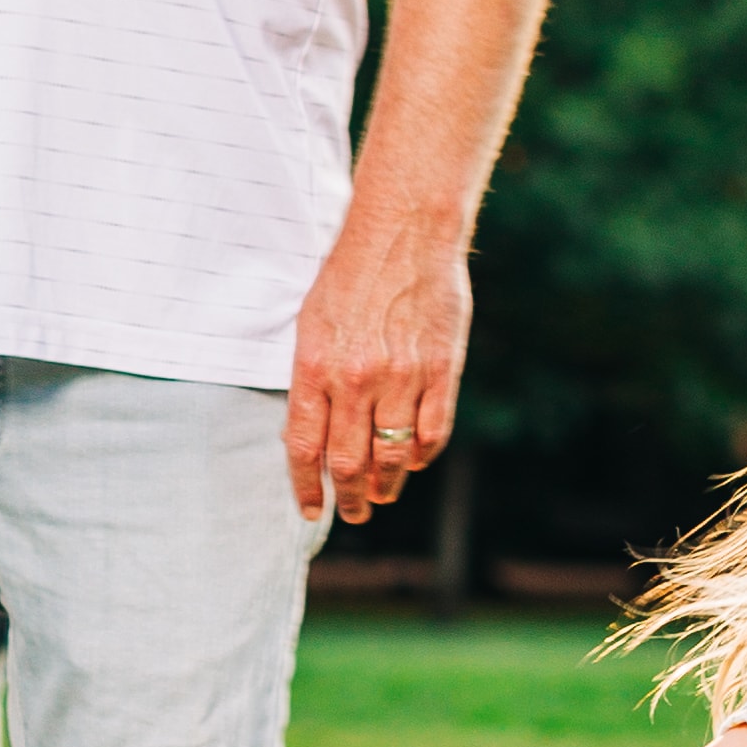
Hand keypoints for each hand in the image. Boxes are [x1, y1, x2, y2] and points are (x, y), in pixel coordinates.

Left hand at [284, 216, 469, 523]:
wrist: (404, 232)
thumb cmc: (350, 276)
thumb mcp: (311, 323)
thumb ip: (311, 381)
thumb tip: (308, 438)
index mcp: (316, 366)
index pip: (304, 447)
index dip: (305, 487)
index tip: (309, 509)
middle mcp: (357, 378)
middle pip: (349, 463)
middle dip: (347, 498)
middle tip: (352, 513)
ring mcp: (403, 376)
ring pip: (392, 458)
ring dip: (385, 487)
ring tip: (380, 497)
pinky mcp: (442, 370)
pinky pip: (432, 433)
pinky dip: (420, 456)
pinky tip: (412, 461)